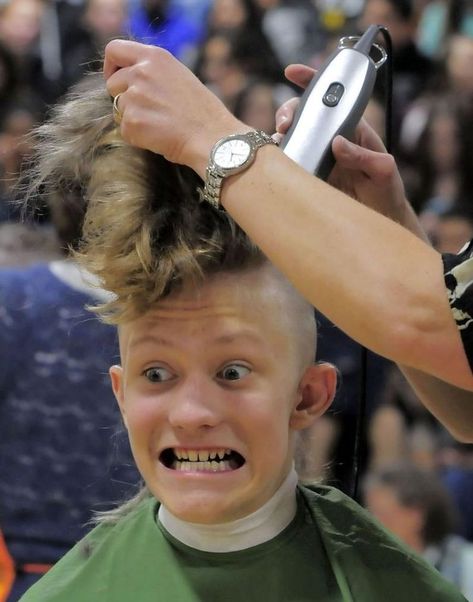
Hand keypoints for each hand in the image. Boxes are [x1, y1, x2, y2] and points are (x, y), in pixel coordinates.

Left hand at [103, 40, 242, 175]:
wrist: (213, 138)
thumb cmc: (203, 113)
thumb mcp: (180, 77)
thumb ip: (153, 73)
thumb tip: (131, 79)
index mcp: (155, 57)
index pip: (114, 50)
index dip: (111, 66)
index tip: (116, 78)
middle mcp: (141, 72)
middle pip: (112, 84)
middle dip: (124, 99)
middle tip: (149, 112)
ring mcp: (135, 97)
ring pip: (118, 110)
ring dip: (133, 120)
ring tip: (160, 125)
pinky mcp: (132, 122)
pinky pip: (125, 131)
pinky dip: (138, 138)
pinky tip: (160, 137)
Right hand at [275, 64, 422, 233]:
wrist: (378, 219)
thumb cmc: (386, 192)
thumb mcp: (383, 172)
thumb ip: (364, 156)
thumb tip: (338, 143)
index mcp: (353, 128)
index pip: (333, 97)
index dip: (312, 80)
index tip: (293, 72)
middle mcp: (332, 138)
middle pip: (304, 114)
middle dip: (288, 112)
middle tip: (284, 124)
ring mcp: (318, 156)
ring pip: (292, 137)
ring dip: (279, 136)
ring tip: (278, 144)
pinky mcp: (308, 174)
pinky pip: (289, 162)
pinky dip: (278, 160)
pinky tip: (275, 164)